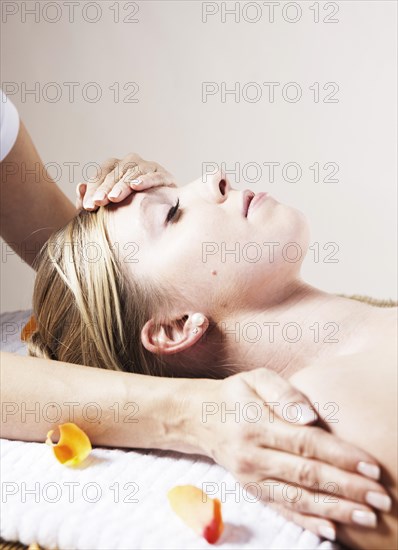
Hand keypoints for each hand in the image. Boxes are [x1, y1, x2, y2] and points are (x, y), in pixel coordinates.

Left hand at [75, 153, 174, 209]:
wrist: (161, 214)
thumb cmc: (129, 210)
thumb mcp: (107, 207)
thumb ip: (90, 199)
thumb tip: (79, 186)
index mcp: (115, 166)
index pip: (101, 173)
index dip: (94, 188)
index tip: (88, 206)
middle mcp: (131, 162)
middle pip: (116, 172)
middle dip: (105, 188)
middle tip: (98, 202)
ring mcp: (149, 167)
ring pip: (133, 172)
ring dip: (123, 185)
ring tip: (114, 197)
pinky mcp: (165, 176)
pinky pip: (155, 176)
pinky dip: (146, 180)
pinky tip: (136, 186)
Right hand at [189, 368, 388, 541]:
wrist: (200, 417)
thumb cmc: (237, 394)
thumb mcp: (256, 379)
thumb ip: (283, 393)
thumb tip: (310, 417)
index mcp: (257, 424)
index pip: (307, 443)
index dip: (341, 457)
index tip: (372, 467)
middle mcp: (254, 455)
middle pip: (308, 475)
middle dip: (348, 488)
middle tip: (382, 499)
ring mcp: (251, 477)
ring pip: (298, 498)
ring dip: (335, 510)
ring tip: (367, 517)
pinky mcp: (252, 490)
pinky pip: (281, 509)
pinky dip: (307, 522)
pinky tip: (331, 530)